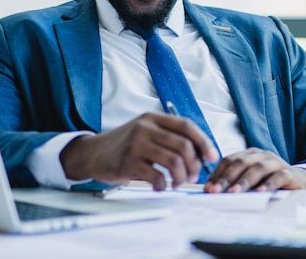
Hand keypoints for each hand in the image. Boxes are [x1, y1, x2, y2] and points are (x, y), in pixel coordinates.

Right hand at [59, 112, 218, 190]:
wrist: (93, 153)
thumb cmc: (126, 145)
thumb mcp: (146, 132)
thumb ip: (168, 137)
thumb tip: (200, 154)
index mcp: (154, 118)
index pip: (186, 126)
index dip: (203, 141)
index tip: (212, 156)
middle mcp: (145, 128)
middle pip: (183, 145)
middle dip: (194, 164)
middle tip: (192, 176)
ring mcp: (136, 144)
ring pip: (173, 161)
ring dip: (181, 177)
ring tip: (178, 183)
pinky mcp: (128, 162)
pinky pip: (156, 176)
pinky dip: (163, 185)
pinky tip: (161, 186)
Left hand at [203, 148, 305, 192]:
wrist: (300, 182)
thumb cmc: (270, 181)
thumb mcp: (252, 180)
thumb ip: (235, 181)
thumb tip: (212, 190)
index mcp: (250, 154)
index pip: (230, 160)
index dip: (218, 173)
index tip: (208, 188)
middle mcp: (262, 155)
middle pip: (241, 163)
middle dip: (226, 178)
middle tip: (216, 191)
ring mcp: (275, 162)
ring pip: (257, 168)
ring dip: (244, 181)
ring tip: (233, 193)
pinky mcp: (288, 173)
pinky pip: (277, 177)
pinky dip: (267, 184)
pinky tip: (260, 192)